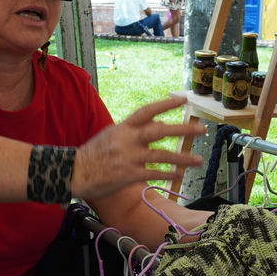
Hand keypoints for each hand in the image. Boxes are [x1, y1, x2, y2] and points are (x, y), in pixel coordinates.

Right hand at [71, 96, 204, 200]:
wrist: (75, 172)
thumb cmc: (93, 154)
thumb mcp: (111, 135)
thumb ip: (133, 130)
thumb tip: (156, 125)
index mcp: (124, 127)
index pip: (147, 111)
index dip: (166, 104)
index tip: (183, 99)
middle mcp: (128, 140)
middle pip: (160, 131)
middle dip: (183, 129)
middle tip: (202, 129)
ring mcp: (130, 157)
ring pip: (162, 155)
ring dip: (183, 158)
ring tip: (198, 160)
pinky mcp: (129, 174)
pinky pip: (154, 173)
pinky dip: (169, 174)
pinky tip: (180, 175)